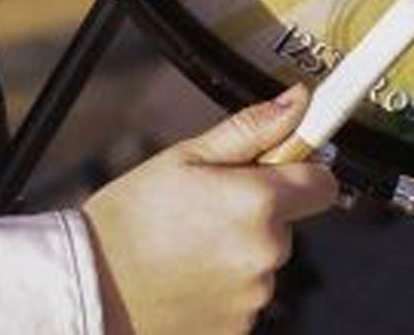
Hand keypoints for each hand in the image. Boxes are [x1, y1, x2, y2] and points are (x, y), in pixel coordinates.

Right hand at [81, 85, 338, 334]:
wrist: (90, 287)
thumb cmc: (129, 218)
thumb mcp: (185, 157)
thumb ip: (250, 130)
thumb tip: (298, 101)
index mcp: (259, 203)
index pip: (323, 184)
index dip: (303, 171)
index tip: (277, 167)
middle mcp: (266, 254)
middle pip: (287, 223)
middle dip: (258, 212)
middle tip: (204, 208)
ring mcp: (254, 298)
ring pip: (263, 261)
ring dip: (239, 251)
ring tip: (186, 245)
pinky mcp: (238, 329)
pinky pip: (245, 297)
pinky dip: (224, 287)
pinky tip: (186, 276)